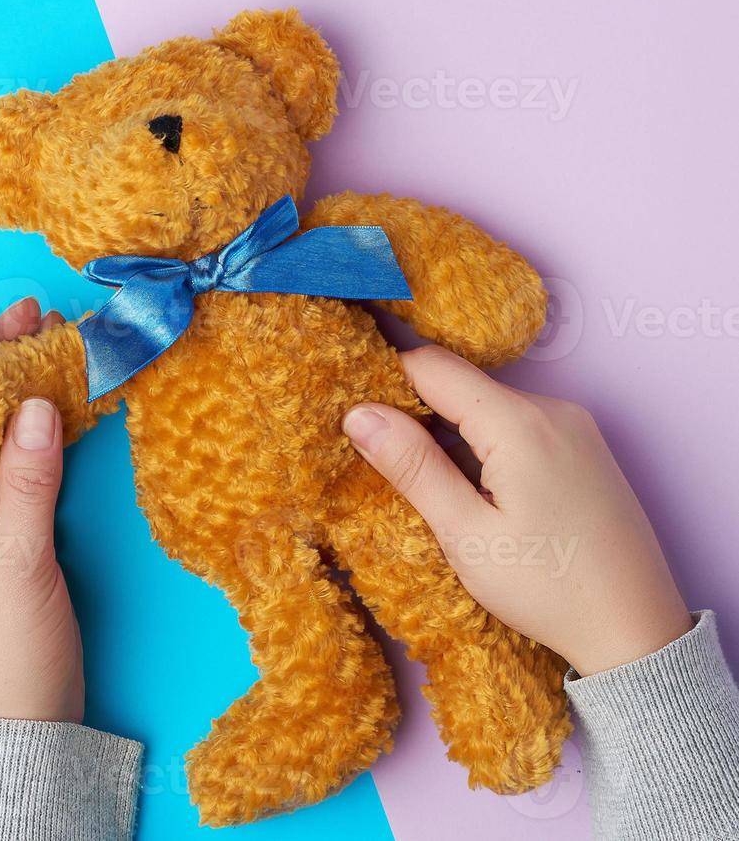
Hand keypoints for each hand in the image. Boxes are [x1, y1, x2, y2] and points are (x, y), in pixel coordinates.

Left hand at [0, 299, 82, 720]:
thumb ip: (29, 486)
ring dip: (10, 388)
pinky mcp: (8, 526)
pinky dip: (35, 427)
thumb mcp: (19, 569)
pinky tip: (61, 397)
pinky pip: (16, 461)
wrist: (27, 725)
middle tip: (24, 318)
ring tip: (46, 339)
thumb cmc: (4, 657)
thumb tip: (38, 405)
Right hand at [343, 345, 691, 676]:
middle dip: (417, 413)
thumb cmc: (549, 589)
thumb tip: (357, 414)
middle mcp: (552, 408)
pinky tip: (477, 493)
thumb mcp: (467, 535)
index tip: (358, 420)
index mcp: (520, 423)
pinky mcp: (584, 447)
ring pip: (488, 405)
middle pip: (461, 384)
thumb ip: (413, 467)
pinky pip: (517, 424)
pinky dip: (484, 444)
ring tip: (433, 488)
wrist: (638, 631)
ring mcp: (574, 425)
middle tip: (388, 465)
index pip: (431, 365)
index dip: (386, 383)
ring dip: (450, 433)